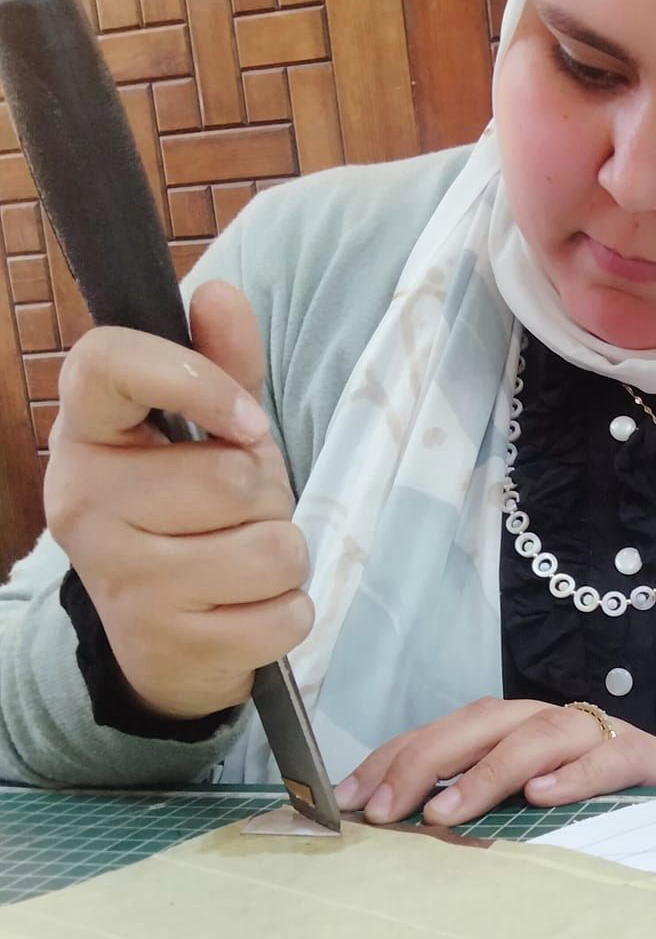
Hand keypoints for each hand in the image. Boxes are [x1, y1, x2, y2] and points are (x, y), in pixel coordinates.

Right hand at [44, 281, 309, 721]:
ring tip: (245, 562)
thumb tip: (221, 294)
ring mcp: (121, 579)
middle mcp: (85, 502)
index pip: (109, 361)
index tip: (246, 420)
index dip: (195, 379)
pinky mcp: (166, 644)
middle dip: (267, 497)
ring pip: (269, 549)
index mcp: (87, 433)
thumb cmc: (189, 516)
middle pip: (232, 477)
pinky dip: (288, 614)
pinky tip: (248, 611)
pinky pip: (283, 615)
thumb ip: (221, 367)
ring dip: (284, 557)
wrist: (161, 639)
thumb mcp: (206, 437)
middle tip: (237, 515)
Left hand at [336, 697, 655, 824]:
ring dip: (485, 773)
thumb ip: (479, 812)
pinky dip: (574, 774)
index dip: (393, 759)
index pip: (444, 732)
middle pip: (478, 722)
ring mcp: (600, 735)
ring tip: (445, 815)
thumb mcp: (534, 812)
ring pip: (535, 734)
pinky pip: (607, 757)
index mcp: (516, 732)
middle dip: (422, 761)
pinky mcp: (648, 758)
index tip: (348, 800)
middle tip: (381, 810)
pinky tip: (542, 796)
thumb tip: (397, 833)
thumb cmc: (605, 814)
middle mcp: (551, 723)